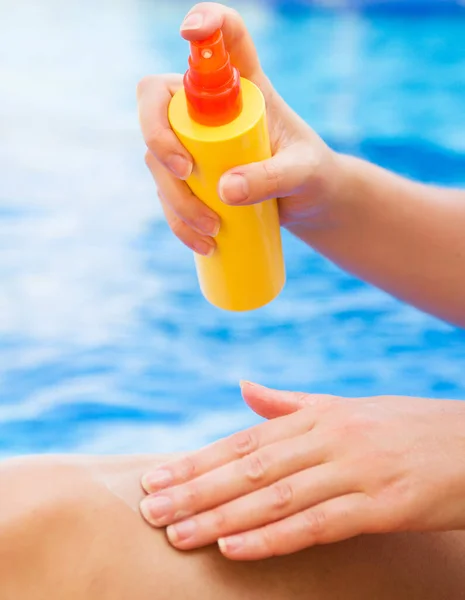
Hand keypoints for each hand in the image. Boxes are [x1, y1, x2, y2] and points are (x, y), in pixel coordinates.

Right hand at [136, 2, 343, 256]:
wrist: (310, 204)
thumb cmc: (313, 175)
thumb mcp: (304, 173)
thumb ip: (272, 176)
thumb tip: (224, 191)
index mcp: (246, 89)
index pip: (225, 42)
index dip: (206, 23)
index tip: (192, 31)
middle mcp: (211, 111)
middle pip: (158, 102)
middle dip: (158, 137)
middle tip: (184, 174)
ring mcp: (195, 145)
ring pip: (157, 159)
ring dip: (175, 197)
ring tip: (211, 230)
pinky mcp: (190, 180)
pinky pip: (168, 196)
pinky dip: (178, 222)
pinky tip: (202, 243)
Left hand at [139, 382, 464, 559]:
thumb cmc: (404, 427)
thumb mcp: (346, 409)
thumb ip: (290, 404)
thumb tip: (243, 387)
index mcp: (317, 417)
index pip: (244, 441)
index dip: (197, 460)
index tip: (157, 477)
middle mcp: (329, 438)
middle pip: (250, 468)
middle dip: (196, 490)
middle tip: (150, 509)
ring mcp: (355, 470)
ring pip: (275, 496)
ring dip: (221, 516)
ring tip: (177, 532)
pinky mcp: (383, 503)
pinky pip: (319, 523)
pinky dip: (274, 536)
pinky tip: (235, 548)